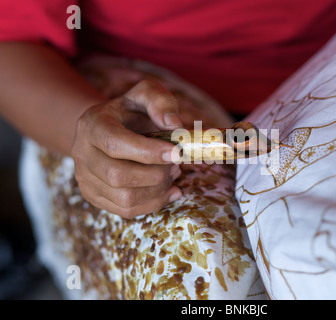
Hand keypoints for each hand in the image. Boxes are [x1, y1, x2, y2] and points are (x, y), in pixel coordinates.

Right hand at [71, 80, 183, 218]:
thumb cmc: (131, 112)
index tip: (177, 153)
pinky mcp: (94, 196)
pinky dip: (154, 203)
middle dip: (156, 174)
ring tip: (172, 173)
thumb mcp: (145, 94)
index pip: (115, 143)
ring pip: (125, 199)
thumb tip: (174, 125)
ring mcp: (85, 178)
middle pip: (118, 176)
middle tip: (176, 164)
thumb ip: (160, 101)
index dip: (148, 152)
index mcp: (92, 124)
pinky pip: (127, 211)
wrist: (107, 129)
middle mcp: (82, 153)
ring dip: (158, 190)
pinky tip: (170, 190)